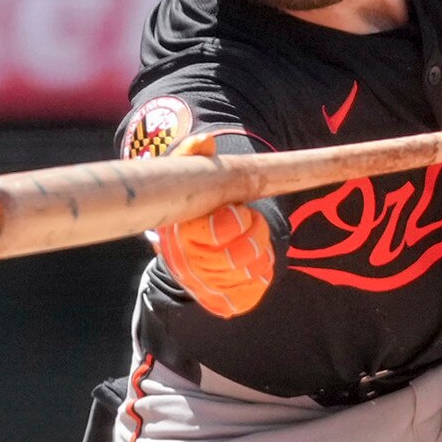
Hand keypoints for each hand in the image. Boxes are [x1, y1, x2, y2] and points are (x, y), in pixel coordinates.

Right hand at [154, 134, 273, 317]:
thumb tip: (205, 141)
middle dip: (252, 233)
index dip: (235, 220)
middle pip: (239, 255)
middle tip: (246, 220)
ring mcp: (208, 286)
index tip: (238, 211)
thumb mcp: (188, 177)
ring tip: (247, 236)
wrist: (188, 244)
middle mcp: (190, 266)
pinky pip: (255, 288)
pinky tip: (252, 257)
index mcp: (180, 235)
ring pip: (251, 271)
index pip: (217, 232)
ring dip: (258, 250)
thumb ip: (194, 156)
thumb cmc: (193, 206)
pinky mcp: (227, 299)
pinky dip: (261, 270)